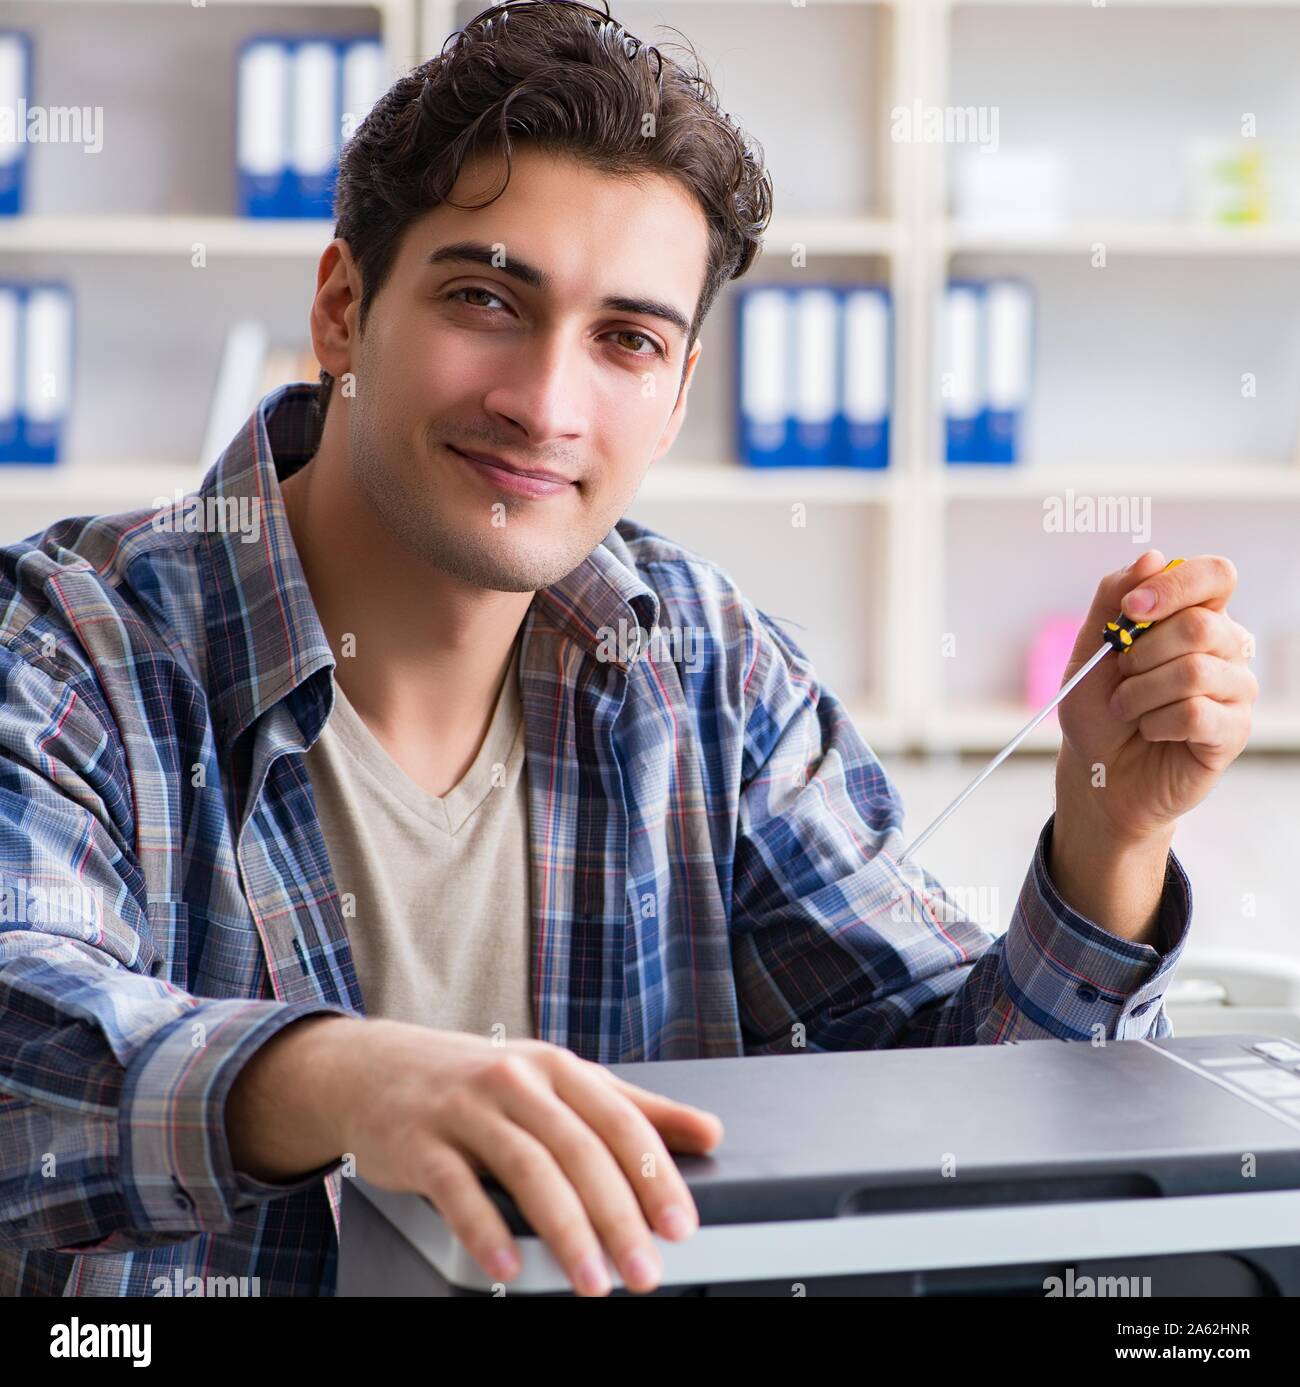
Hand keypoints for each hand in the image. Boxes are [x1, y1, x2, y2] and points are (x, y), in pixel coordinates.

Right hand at [226, 1016, 722, 1296]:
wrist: (376, 1068)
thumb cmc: (481, 1082)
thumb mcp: (559, 1081)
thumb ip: (633, 1107)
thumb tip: (709, 1132)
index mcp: (558, 1068)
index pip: (620, 1121)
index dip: (655, 1174)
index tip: (681, 1226)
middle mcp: (516, 1080)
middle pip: (578, 1149)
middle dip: (617, 1216)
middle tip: (644, 1272)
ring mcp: (466, 1108)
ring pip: (527, 1168)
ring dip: (565, 1230)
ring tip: (591, 1281)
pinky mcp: (420, 1140)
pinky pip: (457, 1187)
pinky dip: (485, 1228)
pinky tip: (508, 1265)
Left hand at [1055, 549, 1256, 844]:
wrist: (1096, 769)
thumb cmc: (1098, 707)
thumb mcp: (1089, 647)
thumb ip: (1114, 599)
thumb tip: (1152, 558)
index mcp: (1196, 614)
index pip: (1216, 574)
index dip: (1176, 584)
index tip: (1133, 609)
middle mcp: (1225, 647)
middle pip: (1201, 625)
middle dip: (1142, 653)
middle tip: (1122, 675)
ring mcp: (1235, 689)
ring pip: (1195, 671)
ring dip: (1141, 693)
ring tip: (1127, 709)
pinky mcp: (1233, 730)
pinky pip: (1197, 714)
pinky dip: (1157, 723)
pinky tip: (1150, 731)